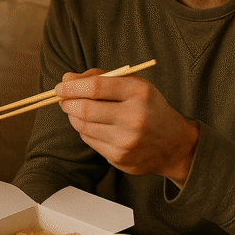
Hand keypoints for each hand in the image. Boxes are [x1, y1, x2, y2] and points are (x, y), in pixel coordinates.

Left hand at [55, 69, 198, 186]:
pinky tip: (92, 125)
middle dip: (67, 102)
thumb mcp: (134, 85)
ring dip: (73, 116)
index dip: (72, 86)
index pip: (96, 87)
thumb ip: (101, 77)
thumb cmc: (149, 107)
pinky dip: (84, 130)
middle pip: (85, 108)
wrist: (174, 144)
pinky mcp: (119, 157)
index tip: (61, 86)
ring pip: (83, 126)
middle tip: (63, 99)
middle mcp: (134, 117)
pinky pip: (89, 140)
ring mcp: (126, 140)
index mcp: (139, 93)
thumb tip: (67, 79)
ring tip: (76, 110)